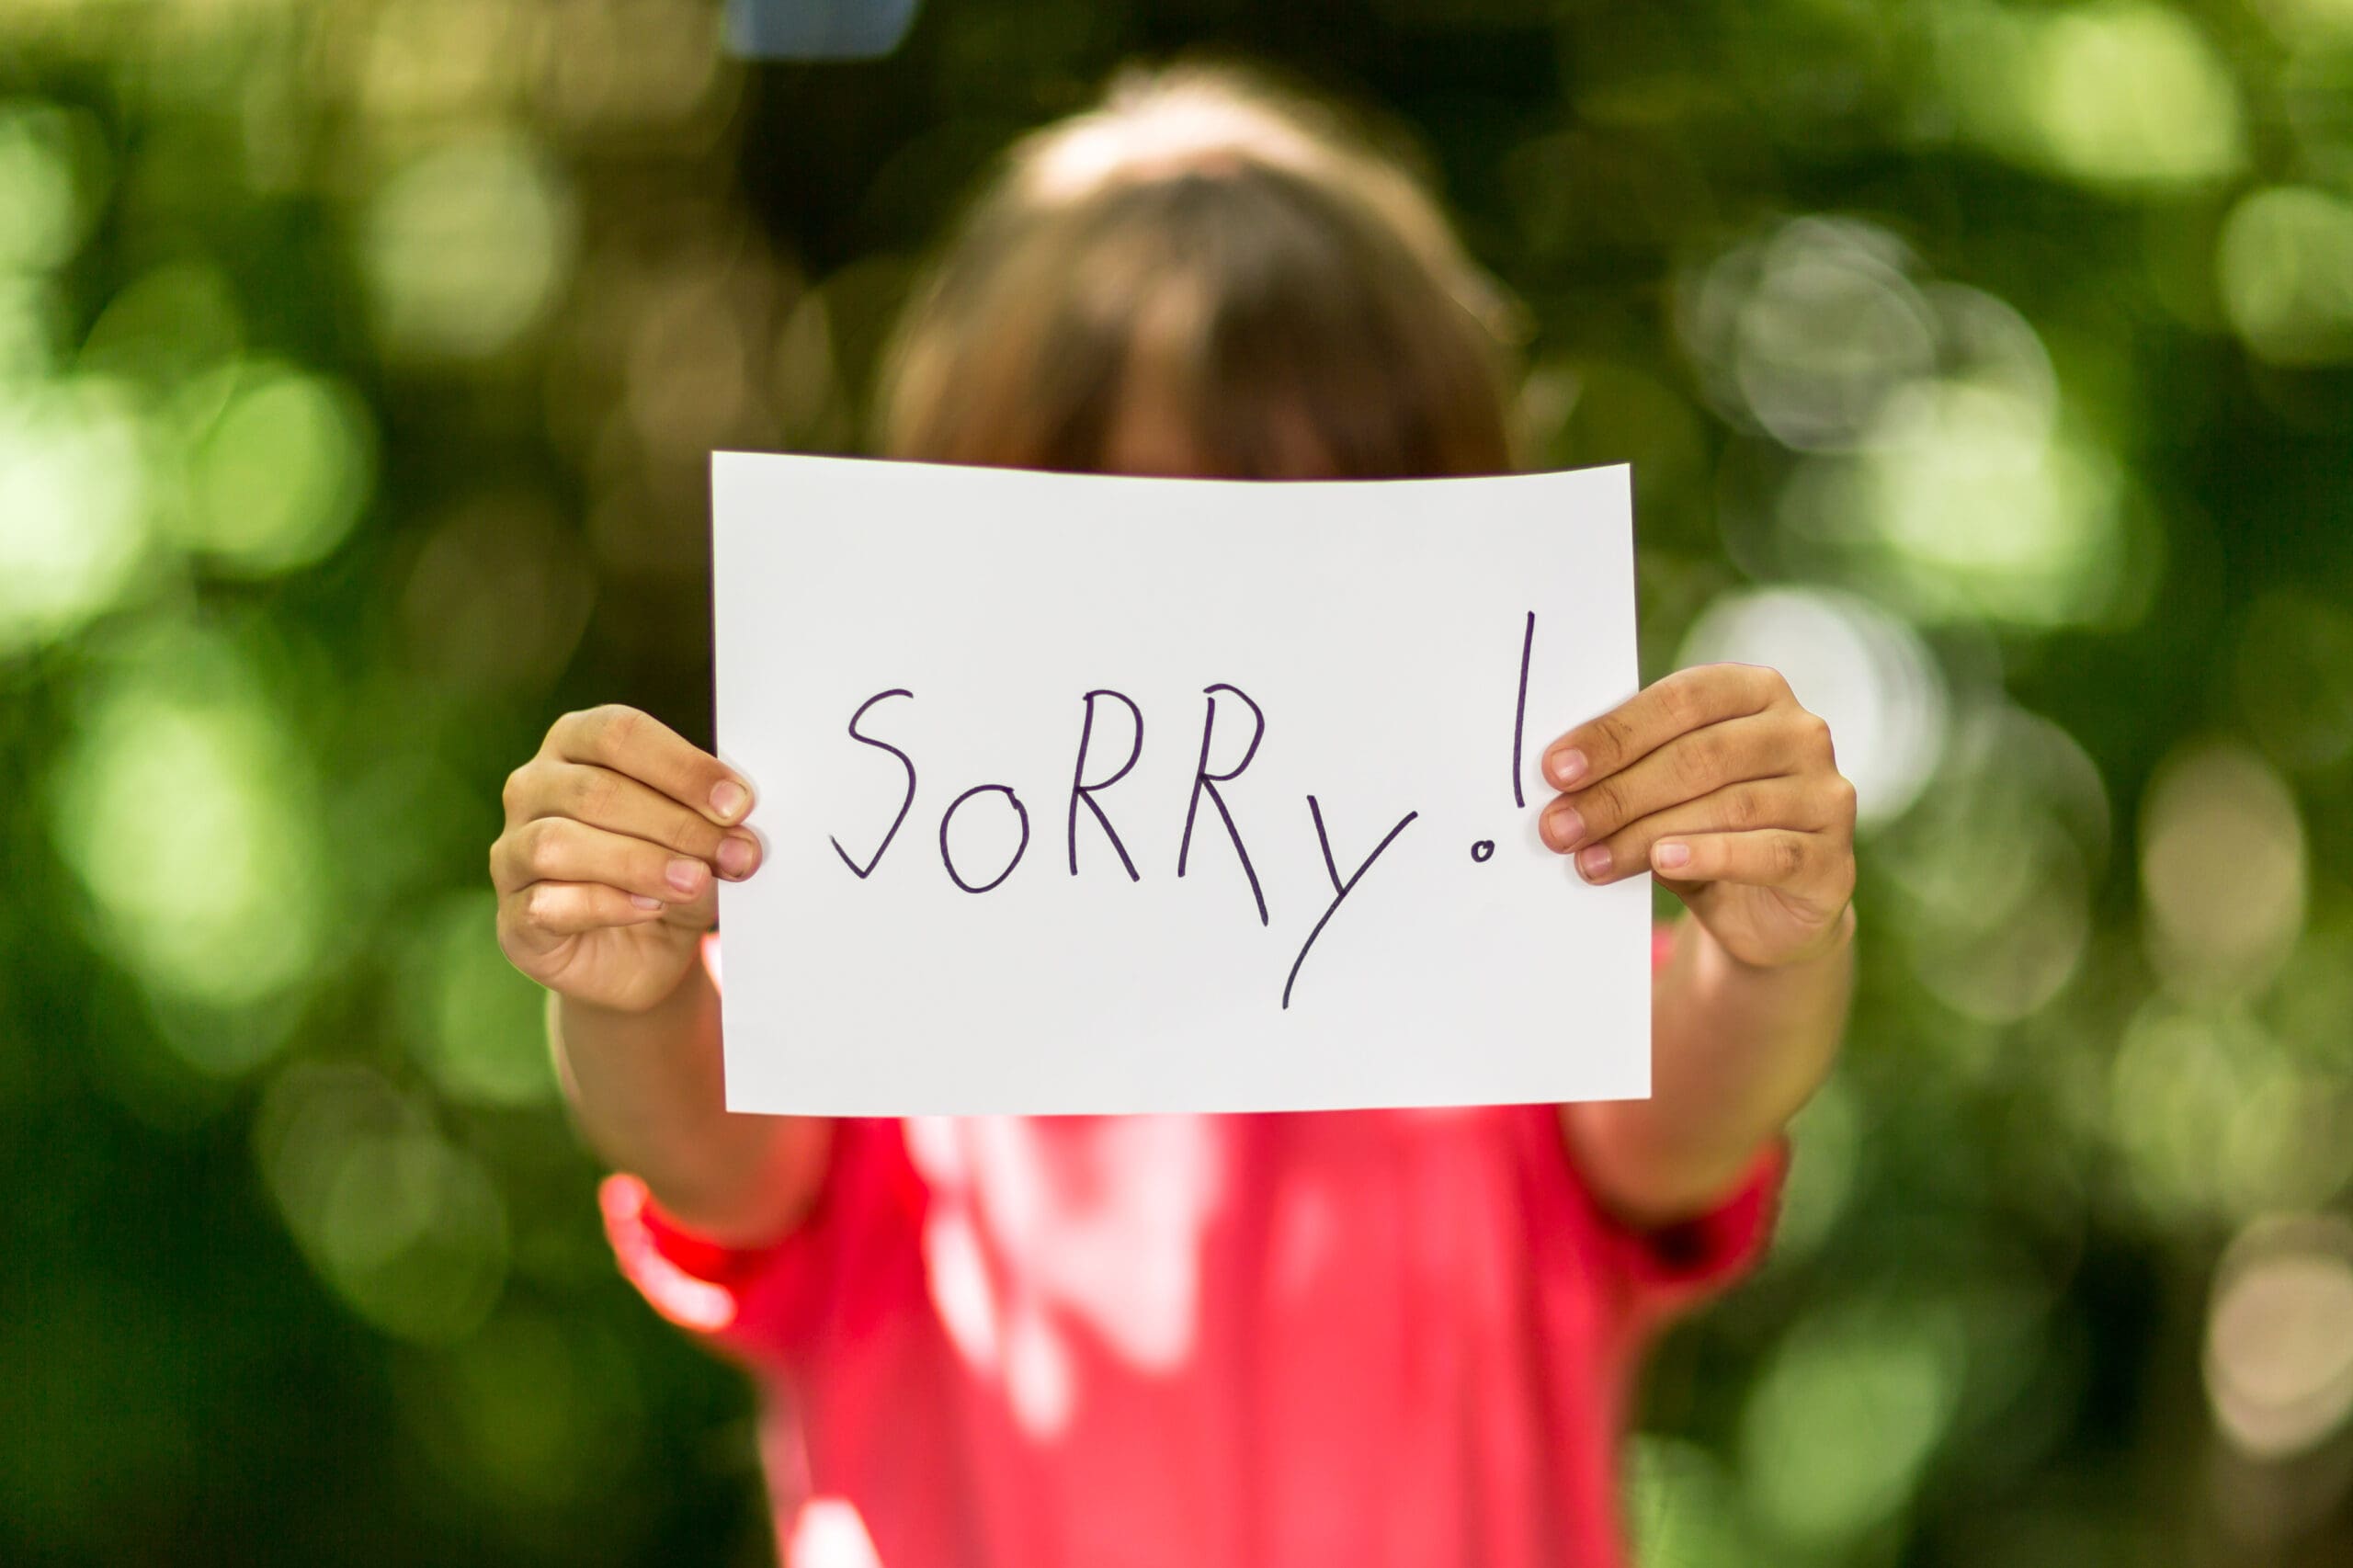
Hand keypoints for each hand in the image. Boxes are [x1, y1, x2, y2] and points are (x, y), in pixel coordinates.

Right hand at [492, 705, 763, 1012]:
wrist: (638, 954)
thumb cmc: (667, 874)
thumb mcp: (700, 840)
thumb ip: (713, 822)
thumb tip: (740, 829)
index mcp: (575, 744)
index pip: (619, 733)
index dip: (682, 767)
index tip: (738, 804)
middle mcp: (533, 787)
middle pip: (595, 790)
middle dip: (676, 823)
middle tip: (734, 854)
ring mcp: (511, 851)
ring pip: (560, 843)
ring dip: (639, 863)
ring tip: (695, 881)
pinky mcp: (513, 916)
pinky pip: (547, 903)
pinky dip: (606, 905)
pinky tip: (650, 908)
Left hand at [1538, 664, 1855, 969]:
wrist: (1769, 910)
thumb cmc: (1704, 827)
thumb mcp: (1666, 790)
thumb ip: (1630, 771)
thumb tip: (1560, 782)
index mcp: (1755, 691)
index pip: (1682, 699)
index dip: (1615, 733)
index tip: (1556, 769)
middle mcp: (1800, 732)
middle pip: (1699, 755)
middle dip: (1618, 793)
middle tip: (1560, 825)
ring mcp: (1825, 793)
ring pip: (1728, 806)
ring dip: (1645, 834)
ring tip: (1589, 859)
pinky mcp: (1832, 859)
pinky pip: (1768, 852)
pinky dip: (1710, 855)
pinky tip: (1663, 860)